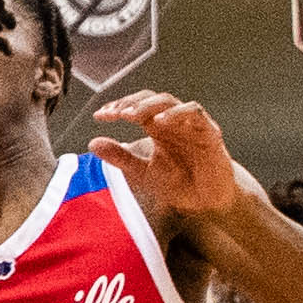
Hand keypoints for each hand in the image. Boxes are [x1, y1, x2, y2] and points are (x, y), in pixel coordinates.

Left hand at [83, 89, 248, 228]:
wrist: (208, 203)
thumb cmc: (180, 184)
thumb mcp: (143, 172)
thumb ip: (121, 157)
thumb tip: (92, 143)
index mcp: (158, 127)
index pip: (135, 107)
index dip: (117, 107)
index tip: (99, 116)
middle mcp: (174, 122)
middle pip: (151, 99)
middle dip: (130, 103)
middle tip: (114, 113)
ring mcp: (191, 125)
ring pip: (170, 102)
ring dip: (149, 106)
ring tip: (130, 114)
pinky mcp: (209, 133)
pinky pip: (195, 113)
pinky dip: (176, 114)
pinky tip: (160, 122)